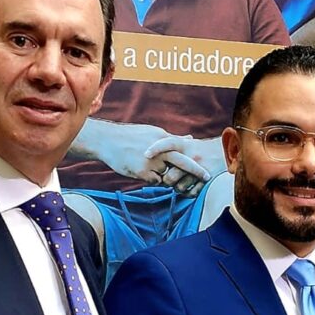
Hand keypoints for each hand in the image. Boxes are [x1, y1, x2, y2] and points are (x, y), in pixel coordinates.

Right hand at [68, 120, 213, 193]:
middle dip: (195, 170)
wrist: (107, 141)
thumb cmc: (130, 137)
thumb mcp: (153, 133)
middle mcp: (159, 149)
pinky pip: (155, 181)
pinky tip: (143, 172)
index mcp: (162, 138)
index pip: (183, 149)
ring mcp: (151, 161)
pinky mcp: (142, 171)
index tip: (206, 165)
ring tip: (156, 172)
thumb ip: (172, 138)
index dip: (194, 158)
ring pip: (168, 175)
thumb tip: (190, 139)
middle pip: (182, 162)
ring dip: (168, 177)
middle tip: (206, 177)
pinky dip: (153, 180)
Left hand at [143, 135, 224, 196]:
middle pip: (170, 176)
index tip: (146, 154)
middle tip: (165, 181)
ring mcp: (199, 169)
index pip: (168, 143)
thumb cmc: (203, 149)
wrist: (228, 152)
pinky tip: (188, 190)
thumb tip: (151, 153)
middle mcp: (192, 156)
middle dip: (166, 181)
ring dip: (177, 188)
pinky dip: (187, 193)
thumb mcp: (189, 143)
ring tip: (178, 184)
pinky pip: (191, 193)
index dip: (156, 148)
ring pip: (179, 187)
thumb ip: (173, 147)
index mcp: (186, 145)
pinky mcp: (207, 180)